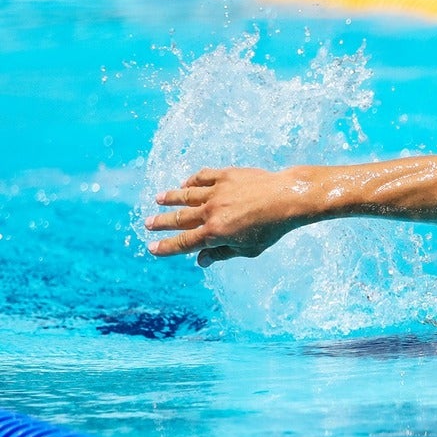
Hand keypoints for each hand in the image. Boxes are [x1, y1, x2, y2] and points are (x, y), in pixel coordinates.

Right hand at [146, 167, 313, 265]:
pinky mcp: (226, 176)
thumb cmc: (272, 228)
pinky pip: (202, 177)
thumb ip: (222, 254)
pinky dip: (191, 182)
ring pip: (186, 195)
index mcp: (216, 233)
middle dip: (162, 222)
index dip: (166, 247)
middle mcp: (211, 212)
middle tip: (147, 224)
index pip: (184, 242)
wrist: (288, 198)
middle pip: (180, 218)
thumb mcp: (249, 249)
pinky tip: (185, 185)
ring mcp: (217, 192)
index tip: (152, 248)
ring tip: (158, 199)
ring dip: (170, 198)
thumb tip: (201, 261)